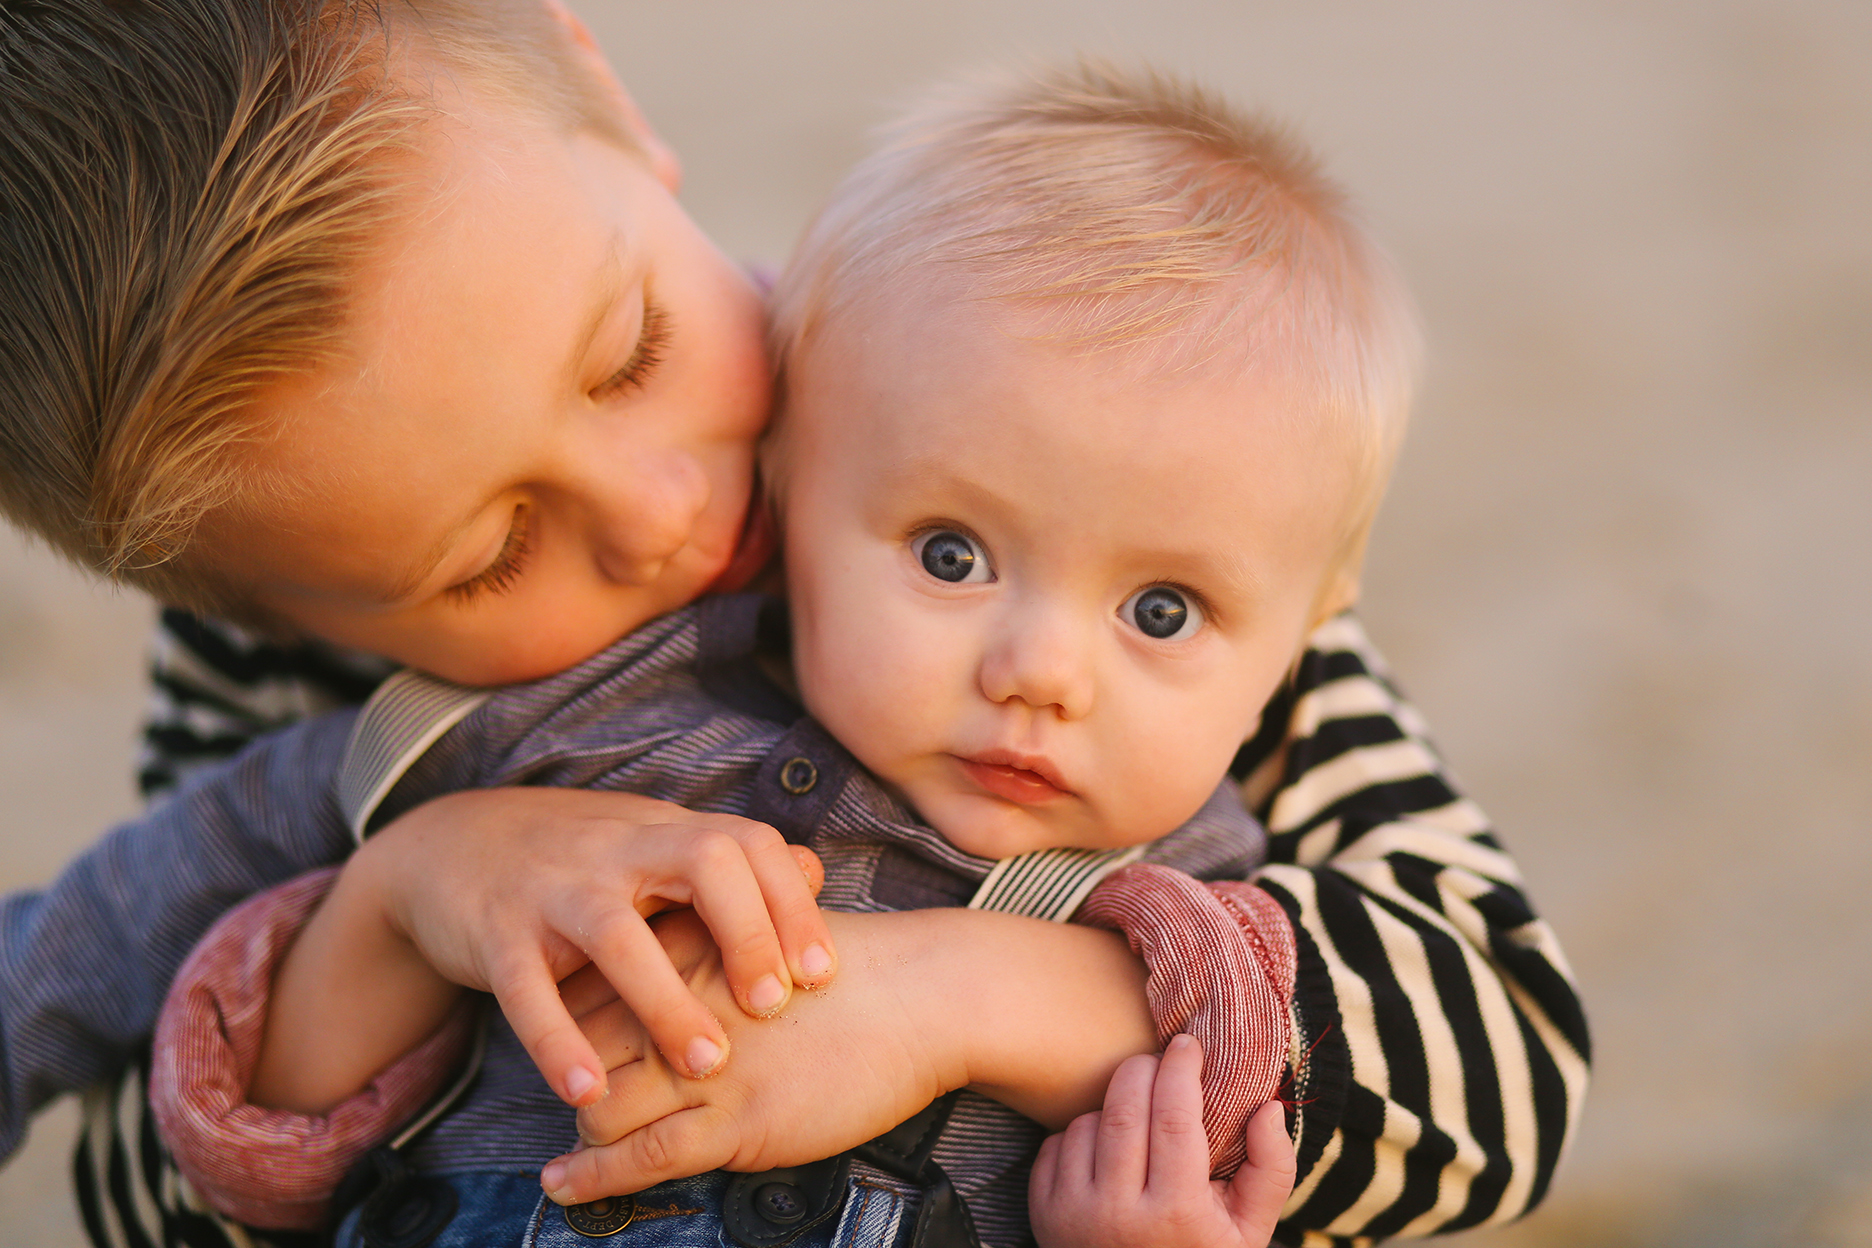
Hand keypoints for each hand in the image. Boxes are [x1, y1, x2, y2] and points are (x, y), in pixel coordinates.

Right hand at [342, 788, 833, 1103]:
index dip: (791, 904)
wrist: (451, 844)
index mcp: (663, 832)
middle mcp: (616, 849)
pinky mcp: (494, 932)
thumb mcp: (652, 845)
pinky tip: (589, 1089)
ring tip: (708, 1063)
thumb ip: (728, 862)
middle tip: (773, 1005)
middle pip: (704, 861)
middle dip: (749, 932)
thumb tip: (816, 869)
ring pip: (618, 934)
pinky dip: (558, 1042)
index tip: (822, 973)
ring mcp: (553, 887)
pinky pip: (526, 990)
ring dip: (667, 1001)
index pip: (747, 842)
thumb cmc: (578, 859)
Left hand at [539, 908, 958, 1202]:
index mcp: (689, 944)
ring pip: (600, 1104)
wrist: (925, 995)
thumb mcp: (771, 928)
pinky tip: (563, 1185)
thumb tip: (672, 972)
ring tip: (582, 1142)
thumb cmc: (860, 967)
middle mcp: (684, 1000)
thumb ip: (716, 944)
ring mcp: (709, 1064)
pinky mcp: (737, 1120)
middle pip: (579, 1046)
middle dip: (573, 1076)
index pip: (588, 983)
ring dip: (586, 1129)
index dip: (571, 1019)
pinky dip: (593, 1176)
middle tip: (583, 1092)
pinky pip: (643, 1156)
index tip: (574, 1039)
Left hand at [1029, 1035, 1294, 1247]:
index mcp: (1177, 1214)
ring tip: (1140, 1119)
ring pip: (1089, 1121)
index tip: (1188, 1044)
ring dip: (1115, 1105)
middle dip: (1144, 1069)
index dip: (1181, 1069)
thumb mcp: (1249, 1229)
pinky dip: (1083, 1133)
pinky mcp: (1043, 1213)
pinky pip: (1058, 1143)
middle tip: (1161, 1062)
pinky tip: (1108, 1150)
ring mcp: (1074, 1215)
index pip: (1175, 1118)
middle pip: (1126, 1108)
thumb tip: (1267, 1105)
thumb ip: (1270, 1168)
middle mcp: (1119, 1215)